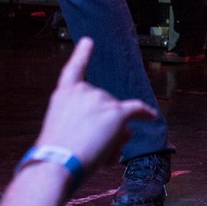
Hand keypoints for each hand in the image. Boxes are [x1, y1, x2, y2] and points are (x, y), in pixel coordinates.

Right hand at [35, 37, 156, 171]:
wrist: (56, 164)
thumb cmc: (55, 155)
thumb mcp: (61, 130)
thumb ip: (84, 122)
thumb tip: (117, 129)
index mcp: (64, 94)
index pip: (74, 69)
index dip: (82, 54)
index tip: (88, 41)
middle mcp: (84, 90)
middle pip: (104, 105)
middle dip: (102, 126)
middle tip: (88, 148)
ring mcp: (101, 99)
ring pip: (117, 118)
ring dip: (112, 137)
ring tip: (95, 155)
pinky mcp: (116, 113)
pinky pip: (136, 110)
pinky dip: (145, 114)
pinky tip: (151, 116)